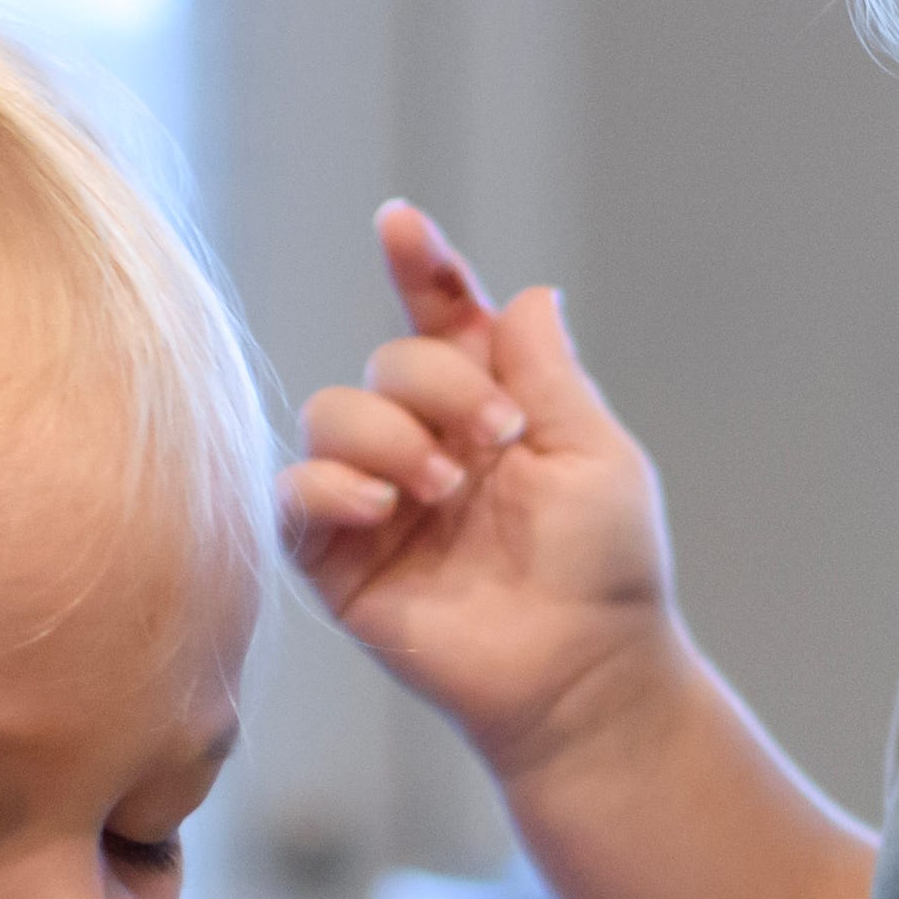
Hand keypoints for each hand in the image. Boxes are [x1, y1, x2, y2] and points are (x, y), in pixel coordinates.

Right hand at [283, 203, 679, 778]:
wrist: (583, 674)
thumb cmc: (605, 572)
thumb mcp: (595, 454)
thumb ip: (548, 372)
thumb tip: (528, 294)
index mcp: (490, 409)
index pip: (442, 320)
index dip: (419, 269)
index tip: (399, 224)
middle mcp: (427, 444)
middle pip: (389, 360)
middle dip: (437, 381)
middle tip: (498, 438)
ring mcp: (378, 501)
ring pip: (332, 414)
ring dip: (387, 432)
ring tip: (442, 487)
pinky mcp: (339, 562)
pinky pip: (293, 495)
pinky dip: (329, 484)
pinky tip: (382, 505)